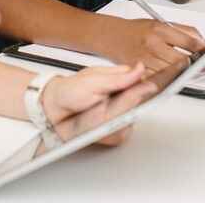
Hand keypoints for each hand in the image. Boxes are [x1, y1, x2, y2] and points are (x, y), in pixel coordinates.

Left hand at [42, 64, 157, 146]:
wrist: (52, 110)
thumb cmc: (69, 91)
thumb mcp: (93, 79)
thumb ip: (119, 77)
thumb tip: (141, 68)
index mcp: (120, 82)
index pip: (144, 85)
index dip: (149, 88)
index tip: (152, 88)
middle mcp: (122, 100)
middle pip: (138, 106)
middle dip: (123, 105)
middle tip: (104, 102)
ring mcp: (118, 117)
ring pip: (129, 122)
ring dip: (111, 119)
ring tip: (94, 113)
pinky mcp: (112, 133)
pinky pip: (119, 136)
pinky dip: (106, 132)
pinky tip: (94, 126)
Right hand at [96, 17, 204, 75]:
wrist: (111, 36)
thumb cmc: (135, 30)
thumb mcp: (159, 23)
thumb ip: (183, 31)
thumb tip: (203, 43)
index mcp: (159, 30)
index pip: (189, 42)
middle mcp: (152, 44)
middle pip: (182, 60)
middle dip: (197, 65)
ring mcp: (145, 59)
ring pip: (172, 73)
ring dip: (185, 74)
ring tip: (191, 72)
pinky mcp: (139, 71)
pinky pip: (159, 80)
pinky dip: (169, 80)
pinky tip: (174, 78)